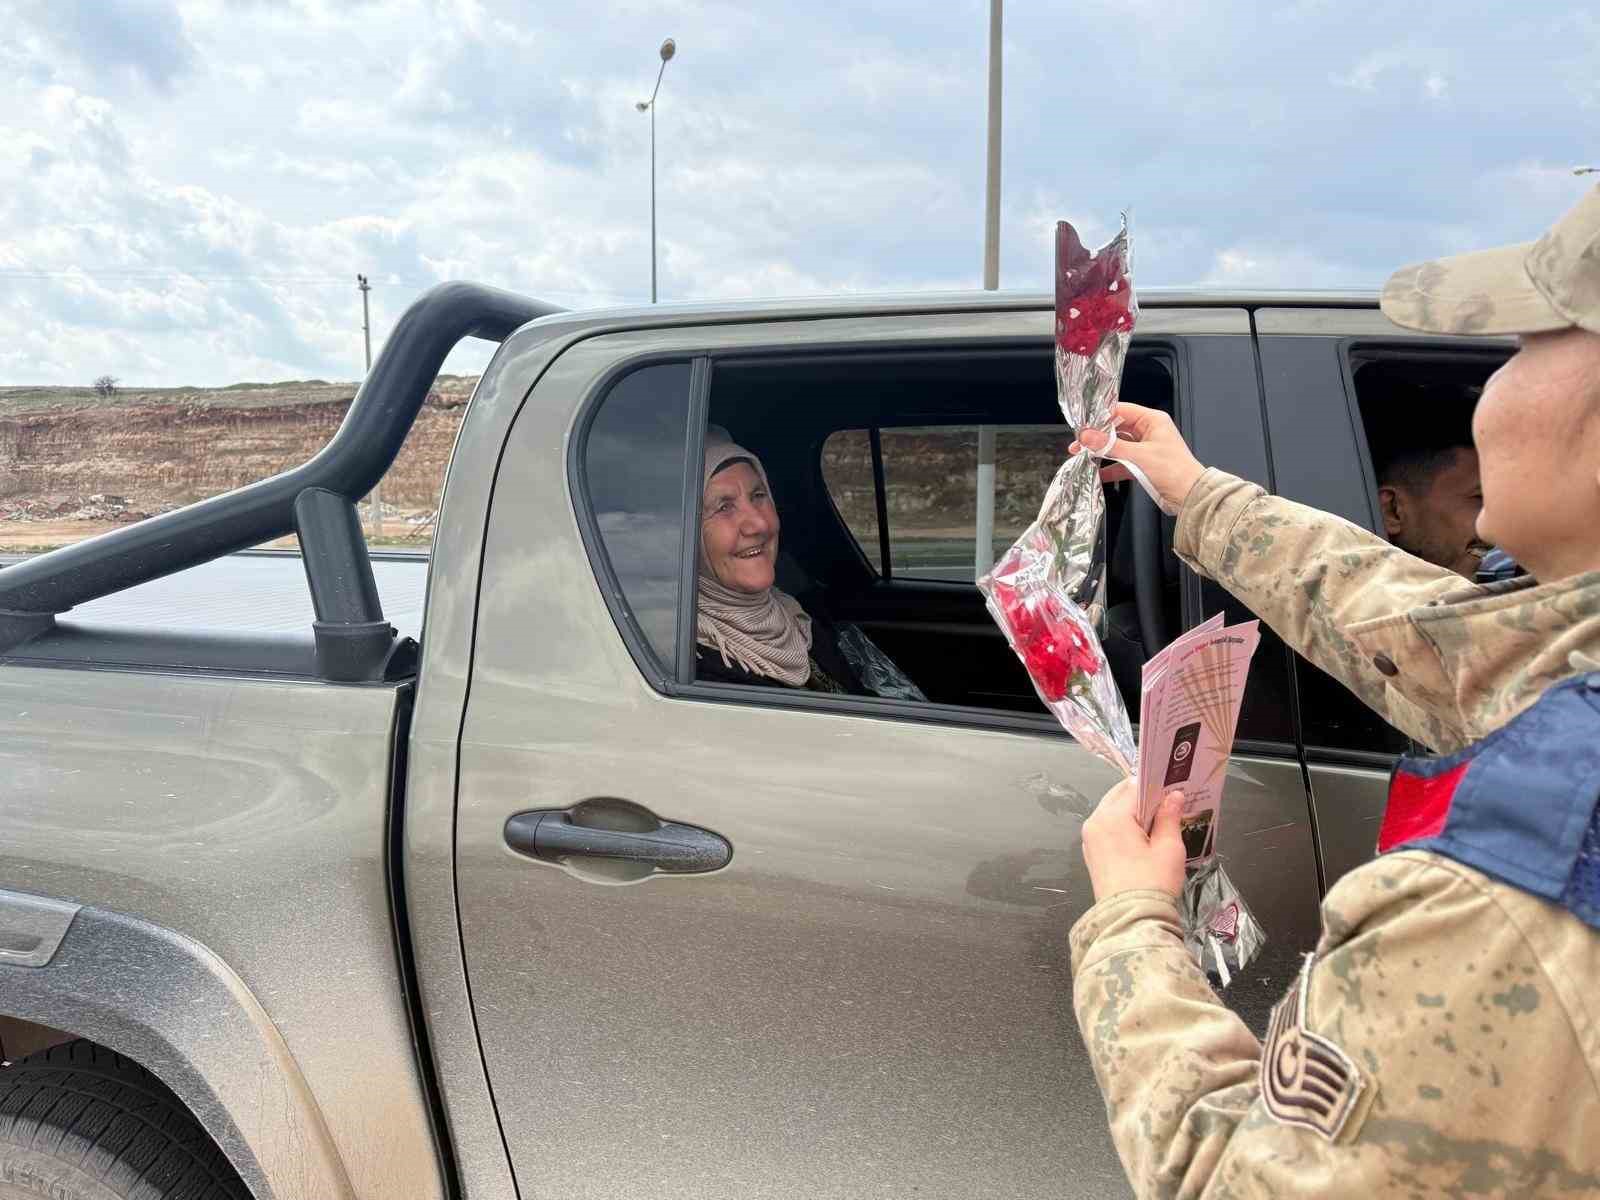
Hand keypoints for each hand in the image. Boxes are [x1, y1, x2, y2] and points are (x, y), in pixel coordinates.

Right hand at [1069, 402, 1206, 515]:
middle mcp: (1148, 431)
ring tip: (1082, 456)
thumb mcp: (1139, 456)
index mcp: (1152, 420)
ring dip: (1101, 452)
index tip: (1083, 426)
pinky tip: (1097, 472)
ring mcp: (1145, 448)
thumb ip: (1110, 446)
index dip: (1100, 417)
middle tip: (1079, 444)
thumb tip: (1087, 436)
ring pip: (1117, 446)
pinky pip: (1121, 462)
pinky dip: (1109, 467)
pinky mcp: (1142, 464)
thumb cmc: (1175, 471)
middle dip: (1097, 437)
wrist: (1189, 496)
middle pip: (1116, 429)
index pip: (1121, 411)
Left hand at [1080, 778, 1186, 900]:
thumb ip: (1170, 817)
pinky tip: (1144, 838)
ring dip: (1134, 813)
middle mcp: (1095, 822)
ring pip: (1113, 812)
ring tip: (1160, 821)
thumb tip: (1174, 796)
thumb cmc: (1152, 882)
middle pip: (1120, 796)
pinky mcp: (1092, 853)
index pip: (1134, 787)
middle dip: (1143, 798)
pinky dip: (1124, 827)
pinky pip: (1108, 829)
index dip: (1156, 787)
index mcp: (1112, 816)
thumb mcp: (1169, 848)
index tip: (1173, 790)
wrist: (1131, 921)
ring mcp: (1090, 839)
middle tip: (1168, 804)